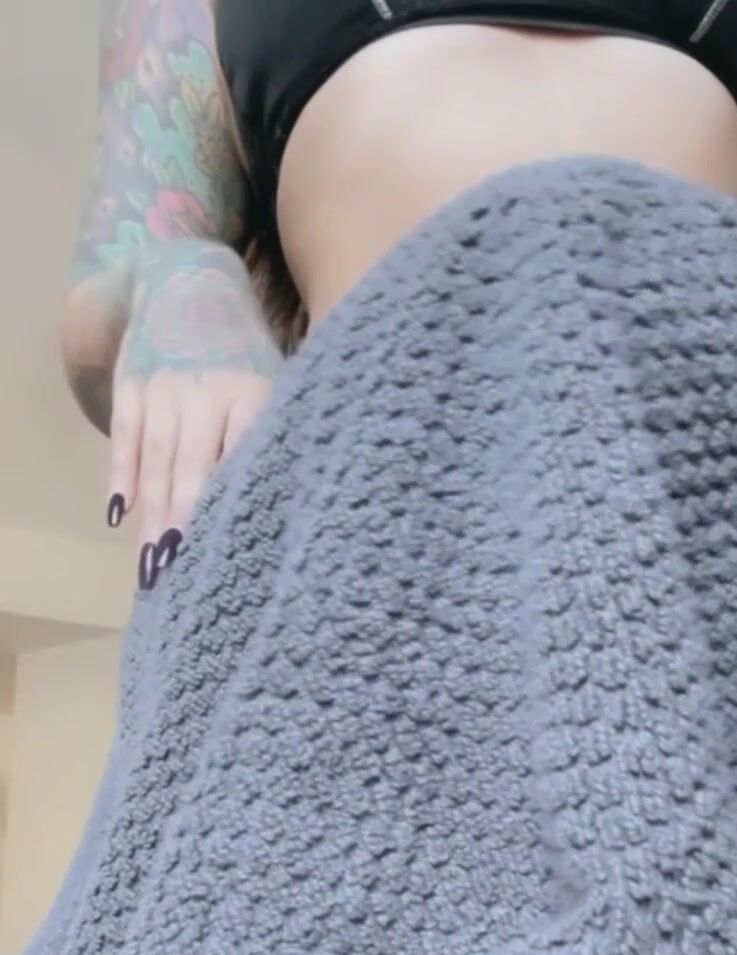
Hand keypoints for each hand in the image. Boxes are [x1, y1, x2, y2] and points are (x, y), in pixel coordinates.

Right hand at [106, 240, 282, 589]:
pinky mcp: (132, 382)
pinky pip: (126, 436)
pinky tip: (120, 513)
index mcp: (253, 395)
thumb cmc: (243, 351)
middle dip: (184, 524)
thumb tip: (296, 504)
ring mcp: (165, 387)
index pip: (243, 461)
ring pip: (157, 459)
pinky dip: (121, 474)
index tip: (233, 555)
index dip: (233, 507)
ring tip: (152, 563)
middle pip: (193, 468)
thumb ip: (277, 433)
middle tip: (179, 573)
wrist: (187, 279)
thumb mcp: (275, 380)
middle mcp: (207, 392)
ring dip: (152, 513)